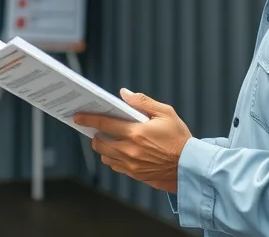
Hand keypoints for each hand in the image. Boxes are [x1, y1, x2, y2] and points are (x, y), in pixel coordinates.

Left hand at [73, 89, 192, 193]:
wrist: (190, 166)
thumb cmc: (179, 138)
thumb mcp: (166, 113)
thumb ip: (142, 102)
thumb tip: (124, 94)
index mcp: (135, 133)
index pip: (104, 124)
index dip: (88, 119)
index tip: (78, 116)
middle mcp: (129, 150)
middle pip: (99, 143)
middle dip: (95, 134)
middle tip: (98, 128)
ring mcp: (131, 165)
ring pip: (105, 156)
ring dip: (103, 147)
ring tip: (110, 139)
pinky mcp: (134, 175)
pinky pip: (115, 166)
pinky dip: (113, 158)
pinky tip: (120, 151)